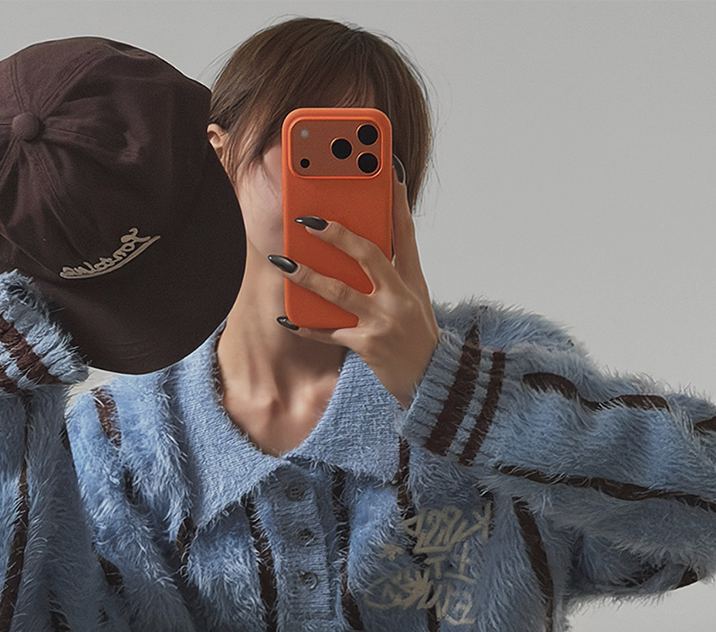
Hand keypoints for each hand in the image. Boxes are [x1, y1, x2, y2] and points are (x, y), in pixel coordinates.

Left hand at [270, 169, 439, 407]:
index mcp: (411, 278)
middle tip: (306, 221)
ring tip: (283, 263)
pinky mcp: (368, 345)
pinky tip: (288, 318)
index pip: (403, 231)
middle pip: (367, 254)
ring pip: (339, 292)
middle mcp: (399, 296)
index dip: (394, 199)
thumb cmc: (417, 334)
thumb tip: (371, 235)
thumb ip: (396, 264)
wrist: (431, 379)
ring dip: (308, 276)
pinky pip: (330, 332)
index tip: (385, 169)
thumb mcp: (415, 294)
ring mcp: (383, 321)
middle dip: (335, 235)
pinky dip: (307, 326)